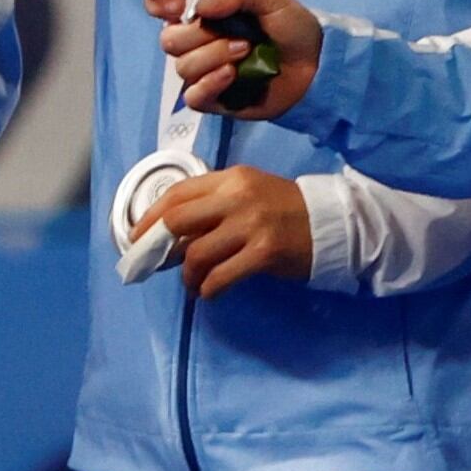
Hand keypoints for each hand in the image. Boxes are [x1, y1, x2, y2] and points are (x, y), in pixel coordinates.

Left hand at [152, 165, 315, 298]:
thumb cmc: (286, 210)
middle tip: (154, 264)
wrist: (333, 224)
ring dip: (187, 276)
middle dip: (158, 247)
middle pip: (177, 221)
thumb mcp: (250, 194)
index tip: (137, 237)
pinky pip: (219, 277)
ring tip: (193, 284)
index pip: (177, 193)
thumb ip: (215, 206)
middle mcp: (239, 197)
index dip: (150, 217)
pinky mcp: (264, 252)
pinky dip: (208, 289)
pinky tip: (211, 292)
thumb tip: (172, 236)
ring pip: (196, 254)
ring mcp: (252, 225)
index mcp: (233, 178)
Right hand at [162, 0, 322, 119]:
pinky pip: (193, 95)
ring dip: (215, 57)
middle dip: (200, 35)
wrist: (315, 64)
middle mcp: (195, 41)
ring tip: (246, 52)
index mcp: (203, 12)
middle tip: (239, 35)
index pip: (159, 5)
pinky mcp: (211, 99)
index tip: (179, 7)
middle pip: (169, 40)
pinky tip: (233, 75)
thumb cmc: (290, 27)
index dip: (160, 4)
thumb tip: (200, 6)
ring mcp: (202, 71)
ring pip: (182, 66)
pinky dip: (210, 83)